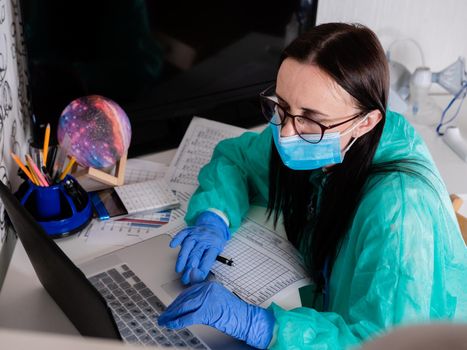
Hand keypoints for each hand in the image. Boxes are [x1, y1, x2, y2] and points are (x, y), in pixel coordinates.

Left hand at [158, 281, 274, 348]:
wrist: (245, 318)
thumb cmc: (233, 310)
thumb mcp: (218, 296)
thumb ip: (204, 291)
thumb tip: (191, 277)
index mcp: (209, 284)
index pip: (188, 291)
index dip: (177, 301)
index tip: (170, 307)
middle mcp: (207, 289)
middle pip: (184, 298)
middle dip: (172, 308)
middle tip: (164, 315)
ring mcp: (207, 299)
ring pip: (184, 306)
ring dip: (171, 315)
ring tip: (164, 320)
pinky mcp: (207, 311)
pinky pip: (188, 317)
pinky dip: (177, 321)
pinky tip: (170, 324)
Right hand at [170, 211, 229, 283]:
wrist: (214, 226)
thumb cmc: (214, 242)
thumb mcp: (217, 252)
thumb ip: (207, 262)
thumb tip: (197, 276)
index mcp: (215, 245)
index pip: (208, 259)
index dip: (201, 270)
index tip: (195, 279)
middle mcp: (205, 239)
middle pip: (196, 254)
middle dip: (190, 268)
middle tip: (185, 278)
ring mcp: (196, 233)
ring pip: (188, 245)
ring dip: (182, 258)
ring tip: (179, 269)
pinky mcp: (189, 230)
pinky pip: (182, 234)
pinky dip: (177, 239)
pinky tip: (172, 245)